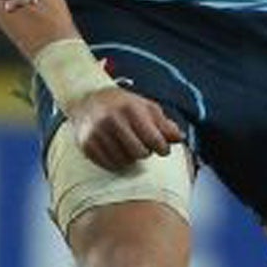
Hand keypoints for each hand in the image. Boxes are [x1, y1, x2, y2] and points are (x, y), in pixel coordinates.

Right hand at [67, 83, 183, 170]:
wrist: (88, 101)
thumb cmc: (124, 105)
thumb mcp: (146, 108)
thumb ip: (164, 124)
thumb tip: (179, 138)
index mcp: (130, 109)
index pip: (153, 139)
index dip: (163, 148)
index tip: (163, 148)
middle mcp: (112, 120)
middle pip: (140, 153)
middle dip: (146, 151)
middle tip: (143, 144)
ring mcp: (97, 133)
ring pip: (125, 161)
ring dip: (131, 157)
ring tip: (128, 145)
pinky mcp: (86, 145)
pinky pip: (109, 165)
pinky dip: (117, 161)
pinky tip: (117, 150)